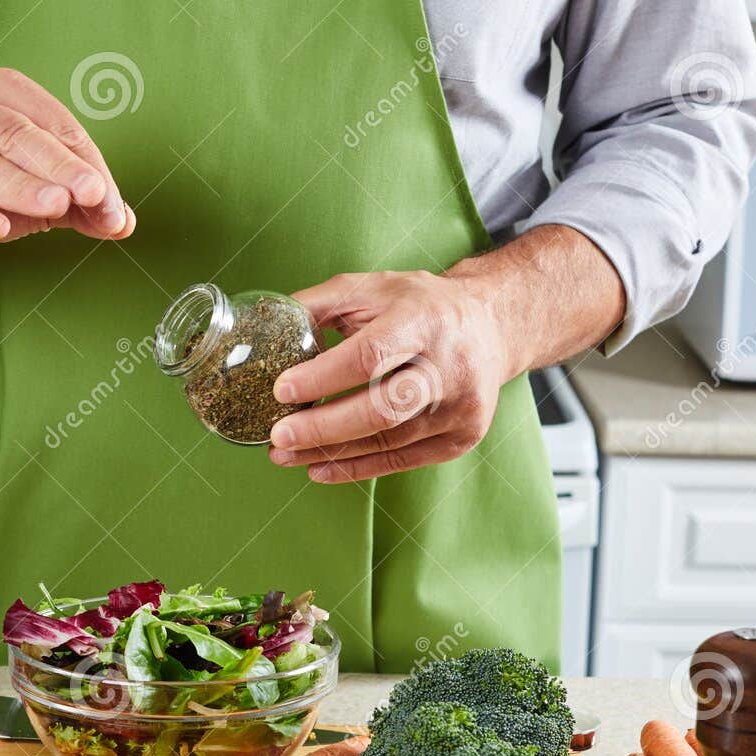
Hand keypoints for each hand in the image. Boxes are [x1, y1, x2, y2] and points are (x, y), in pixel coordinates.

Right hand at [0, 68, 133, 259]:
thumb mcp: (35, 194)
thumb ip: (80, 205)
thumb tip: (121, 222)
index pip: (50, 122)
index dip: (83, 161)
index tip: (107, 197)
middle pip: (14, 134)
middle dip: (57, 167)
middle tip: (91, 194)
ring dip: (20, 188)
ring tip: (54, 208)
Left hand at [267, 270, 518, 482]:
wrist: (491, 326)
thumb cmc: (419, 306)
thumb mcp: (373, 288)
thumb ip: (319, 304)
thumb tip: (265, 329)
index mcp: (423, 320)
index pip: (370, 355)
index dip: (322, 377)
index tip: (280, 390)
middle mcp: (448, 365)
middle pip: (382, 408)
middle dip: (323, 427)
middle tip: (277, 436)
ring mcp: (460, 407)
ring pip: (388, 440)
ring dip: (330, 452)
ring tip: (284, 454)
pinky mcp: (461, 437)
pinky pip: (401, 459)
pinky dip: (355, 467)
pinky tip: (318, 467)